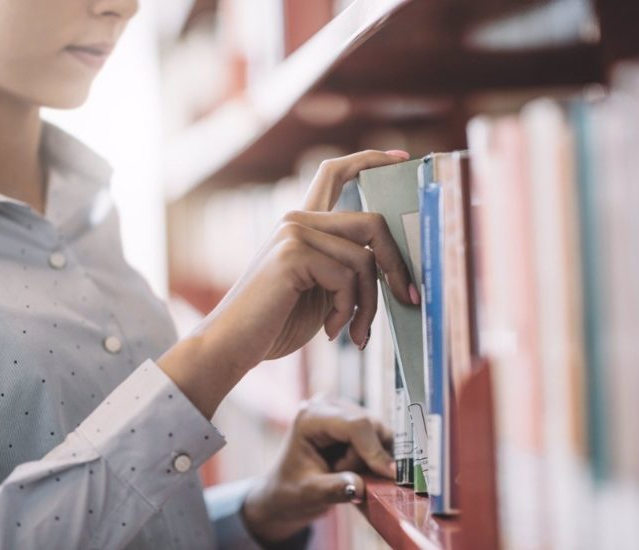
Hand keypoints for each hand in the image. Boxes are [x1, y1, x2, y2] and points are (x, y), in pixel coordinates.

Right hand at [158, 150, 418, 417]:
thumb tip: (396, 268)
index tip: (402, 158)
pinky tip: (332, 331)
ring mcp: (293, 233)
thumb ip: (348, 269)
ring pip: (365, 259)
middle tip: (407, 297)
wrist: (232, 347)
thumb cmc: (277, 323)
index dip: (370, 160)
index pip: (335, 173)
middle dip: (397, 264)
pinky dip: (349, 311)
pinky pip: (347, 278)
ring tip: (357, 333)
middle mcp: (297, 219)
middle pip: (372, 223)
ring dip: (369, 304)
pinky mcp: (292, 254)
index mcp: (302, 223)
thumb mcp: (322, 291)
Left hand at [241, 395, 394, 543]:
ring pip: (379, 431)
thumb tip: (361, 487)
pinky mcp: (353, 418)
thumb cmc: (291, 491)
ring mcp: (341, 409)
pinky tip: (355, 468)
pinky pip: (378, 436)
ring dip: (371, 458)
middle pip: (371, 426)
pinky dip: (374, 456)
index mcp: (311, 417)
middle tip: (349, 479)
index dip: (374, 449)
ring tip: (345, 471)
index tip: (390, 475)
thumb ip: (335, 489)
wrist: (285, 491)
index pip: (355, 424)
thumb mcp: (310, 494)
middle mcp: (328, 405)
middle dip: (369, 458)